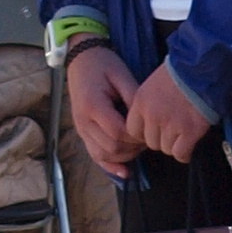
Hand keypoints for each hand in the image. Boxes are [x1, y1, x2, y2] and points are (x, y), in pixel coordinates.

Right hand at [66, 43, 143, 169]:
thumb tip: (148, 119)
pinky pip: (95, 155)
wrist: (81, 59)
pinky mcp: (82, 132)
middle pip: (111, 147)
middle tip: (149, 138)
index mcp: (93, 105)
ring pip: (103, 155)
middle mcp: (83, 121)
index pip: (117, 132)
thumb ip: (134, 98)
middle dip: (133, 147)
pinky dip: (110, 166)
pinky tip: (125, 172)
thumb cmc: (103, 64)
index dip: (137, 136)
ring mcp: (81, 129)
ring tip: (140, 146)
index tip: (150, 130)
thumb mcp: (121, 75)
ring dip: (124, 156)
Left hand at [127, 59, 215, 163]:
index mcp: (141, 102)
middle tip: (173, 130)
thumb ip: (147, 103)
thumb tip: (149, 122)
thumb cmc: (180, 71)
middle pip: (151, 142)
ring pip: (166, 149)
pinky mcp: (189, 132)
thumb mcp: (153, 83)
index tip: (154, 129)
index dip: (144, 132)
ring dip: (174, 144)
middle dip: (161, 138)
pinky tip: (189, 145)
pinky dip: (185, 153)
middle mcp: (153, 116)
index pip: (133, 131)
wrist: (202, 68)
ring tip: (183, 134)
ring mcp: (171, 125)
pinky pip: (181, 154)